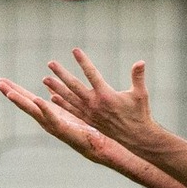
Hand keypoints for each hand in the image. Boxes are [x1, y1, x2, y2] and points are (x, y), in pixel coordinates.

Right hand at [0, 78, 127, 165]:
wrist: (100, 145)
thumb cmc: (86, 129)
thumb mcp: (70, 109)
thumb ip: (59, 99)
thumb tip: (51, 88)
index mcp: (49, 113)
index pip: (28, 99)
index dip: (15, 90)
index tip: (1, 81)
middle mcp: (48, 120)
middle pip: (26, 104)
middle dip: (11, 94)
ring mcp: (54, 126)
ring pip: (34, 112)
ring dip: (21, 102)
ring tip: (9, 92)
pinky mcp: (65, 130)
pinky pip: (53, 118)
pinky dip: (45, 109)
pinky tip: (37, 100)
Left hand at [36, 49, 157, 148]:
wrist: (136, 137)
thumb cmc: (139, 113)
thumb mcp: (140, 94)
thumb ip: (138, 77)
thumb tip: (141, 62)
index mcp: (106, 95)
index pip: (92, 74)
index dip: (83, 61)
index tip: (75, 50)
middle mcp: (95, 104)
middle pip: (74, 85)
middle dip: (62, 74)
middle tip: (51, 63)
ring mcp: (90, 113)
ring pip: (70, 98)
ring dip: (56, 88)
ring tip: (45, 79)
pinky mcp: (89, 120)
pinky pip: (72, 110)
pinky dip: (62, 103)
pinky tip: (53, 97)